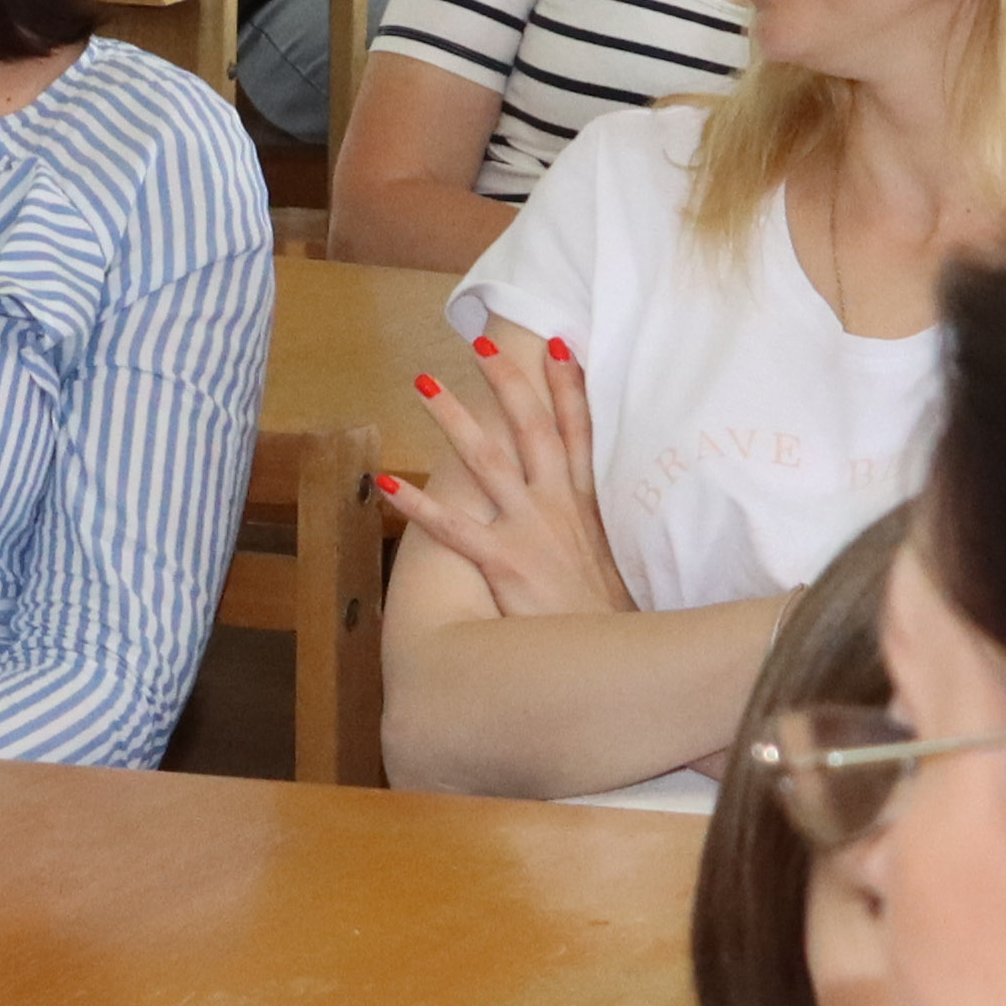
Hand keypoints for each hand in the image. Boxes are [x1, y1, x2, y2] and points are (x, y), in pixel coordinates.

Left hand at [383, 329, 635, 621]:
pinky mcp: (504, 564)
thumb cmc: (610, 621)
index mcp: (586, 506)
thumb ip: (599, 534)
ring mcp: (530, 532)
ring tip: (424, 384)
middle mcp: (558, 508)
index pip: (579, 432)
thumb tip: (590, 521)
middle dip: (506, 381)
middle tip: (480, 342)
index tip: (556, 345)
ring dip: (453, 420)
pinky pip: (452, 528)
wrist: (615, 662)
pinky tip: (387, 482)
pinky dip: (417, 505)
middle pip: (531, 428)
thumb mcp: (618, 566)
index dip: (568, 387)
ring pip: (486, 462)